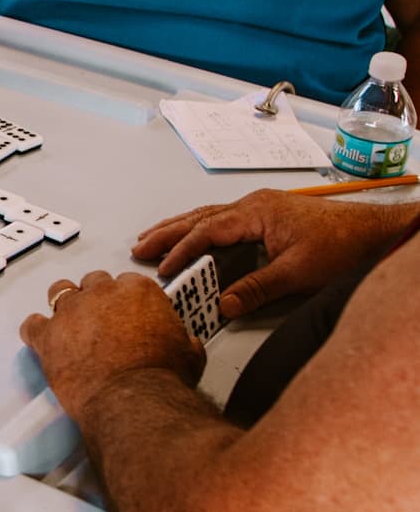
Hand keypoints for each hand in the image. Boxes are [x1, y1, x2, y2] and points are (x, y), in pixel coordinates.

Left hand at [20, 271, 203, 429]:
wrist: (134, 400)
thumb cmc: (161, 378)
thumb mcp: (188, 354)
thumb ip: (183, 341)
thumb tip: (187, 344)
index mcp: (138, 291)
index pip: (127, 283)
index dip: (124, 301)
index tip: (125, 313)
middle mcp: (103, 293)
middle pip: (93, 283)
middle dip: (95, 299)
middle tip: (98, 321)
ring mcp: (72, 311)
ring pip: (60, 292)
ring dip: (64, 305)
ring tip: (67, 324)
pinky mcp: (49, 336)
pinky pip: (32, 325)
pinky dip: (35, 332)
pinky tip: (40, 339)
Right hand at [131, 189, 417, 318]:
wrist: (373, 233)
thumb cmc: (341, 246)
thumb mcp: (297, 273)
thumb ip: (257, 289)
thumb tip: (222, 306)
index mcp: (257, 212)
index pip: (208, 230)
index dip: (182, 250)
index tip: (163, 269)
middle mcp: (254, 205)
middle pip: (199, 217)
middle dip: (167, 233)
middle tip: (138, 248)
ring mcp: (260, 209)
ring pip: (208, 216)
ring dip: (179, 229)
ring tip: (152, 240)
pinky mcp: (267, 217)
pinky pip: (222, 221)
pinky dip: (199, 230)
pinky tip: (191, 238)